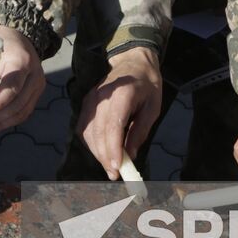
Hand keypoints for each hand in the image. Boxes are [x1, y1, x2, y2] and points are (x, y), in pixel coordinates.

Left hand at [0, 26, 44, 136]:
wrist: (19, 36)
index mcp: (21, 61)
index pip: (13, 86)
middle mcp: (35, 75)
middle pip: (19, 103)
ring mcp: (38, 85)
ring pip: (23, 111)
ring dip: (2, 124)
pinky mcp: (37, 93)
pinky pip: (24, 111)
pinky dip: (9, 120)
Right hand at [77, 46, 162, 178]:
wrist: (132, 62)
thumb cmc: (147, 84)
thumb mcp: (153, 108)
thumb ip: (140, 131)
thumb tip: (130, 156)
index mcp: (122, 94)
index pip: (112, 126)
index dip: (112, 149)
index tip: (117, 168)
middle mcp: (101, 96)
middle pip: (97, 132)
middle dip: (104, 156)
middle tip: (115, 175)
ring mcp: (90, 99)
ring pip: (87, 132)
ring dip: (97, 152)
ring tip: (110, 166)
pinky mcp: (86, 103)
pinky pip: (83, 127)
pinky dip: (90, 143)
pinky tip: (101, 151)